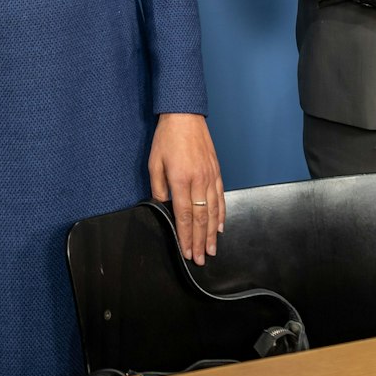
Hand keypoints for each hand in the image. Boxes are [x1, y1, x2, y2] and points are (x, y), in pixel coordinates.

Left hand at [149, 113, 223, 264]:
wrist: (184, 116)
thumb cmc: (167, 138)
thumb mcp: (154, 163)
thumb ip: (158, 188)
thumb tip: (164, 206)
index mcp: (181, 180)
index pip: (184, 216)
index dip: (186, 237)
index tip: (187, 252)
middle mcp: (198, 181)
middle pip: (201, 219)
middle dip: (200, 242)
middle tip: (201, 259)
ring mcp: (210, 177)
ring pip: (213, 211)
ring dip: (212, 233)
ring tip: (211, 249)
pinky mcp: (217, 172)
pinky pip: (220, 197)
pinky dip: (221, 214)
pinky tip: (220, 226)